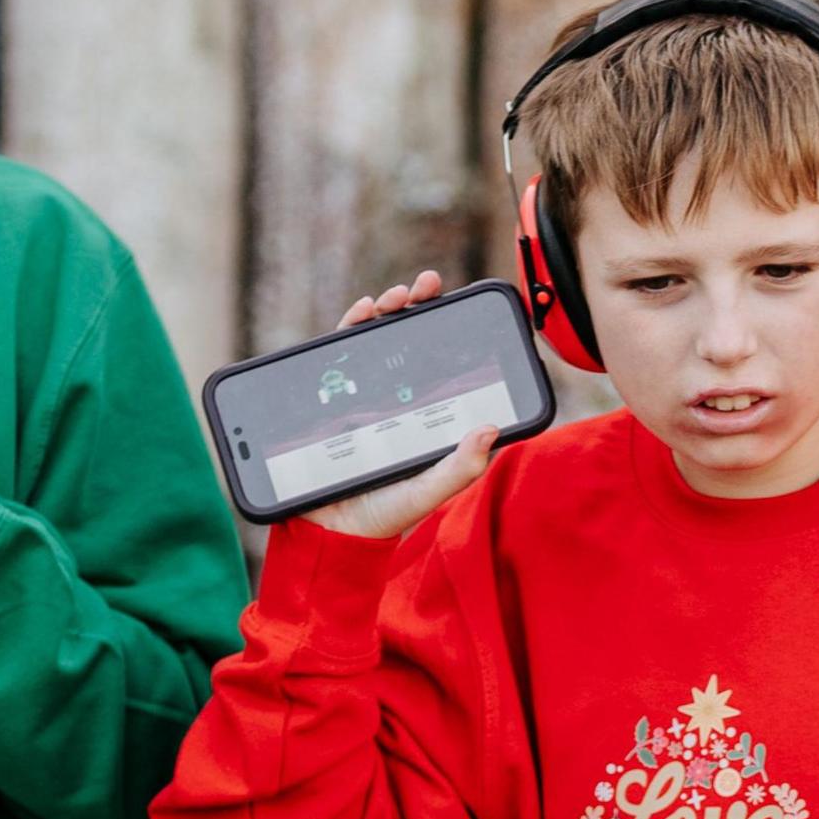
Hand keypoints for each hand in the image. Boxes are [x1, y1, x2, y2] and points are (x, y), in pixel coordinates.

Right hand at [300, 271, 499, 540]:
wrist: (327, 533)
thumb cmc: (383, 515)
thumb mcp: (427, 492)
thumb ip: (459, 469)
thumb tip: (491, 430)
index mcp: (424, 413)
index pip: (439, 360)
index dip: (448, 328)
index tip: (459, 301)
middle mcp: (395, 397)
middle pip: (408, 340)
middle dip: (416, 305)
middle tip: (426, 286)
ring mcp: (362, 395)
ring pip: (375, 339)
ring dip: (385, 308)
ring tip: (393, 296)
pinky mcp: (330, 398)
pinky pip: (338, 355)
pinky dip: (349, 327)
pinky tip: (361, 312)